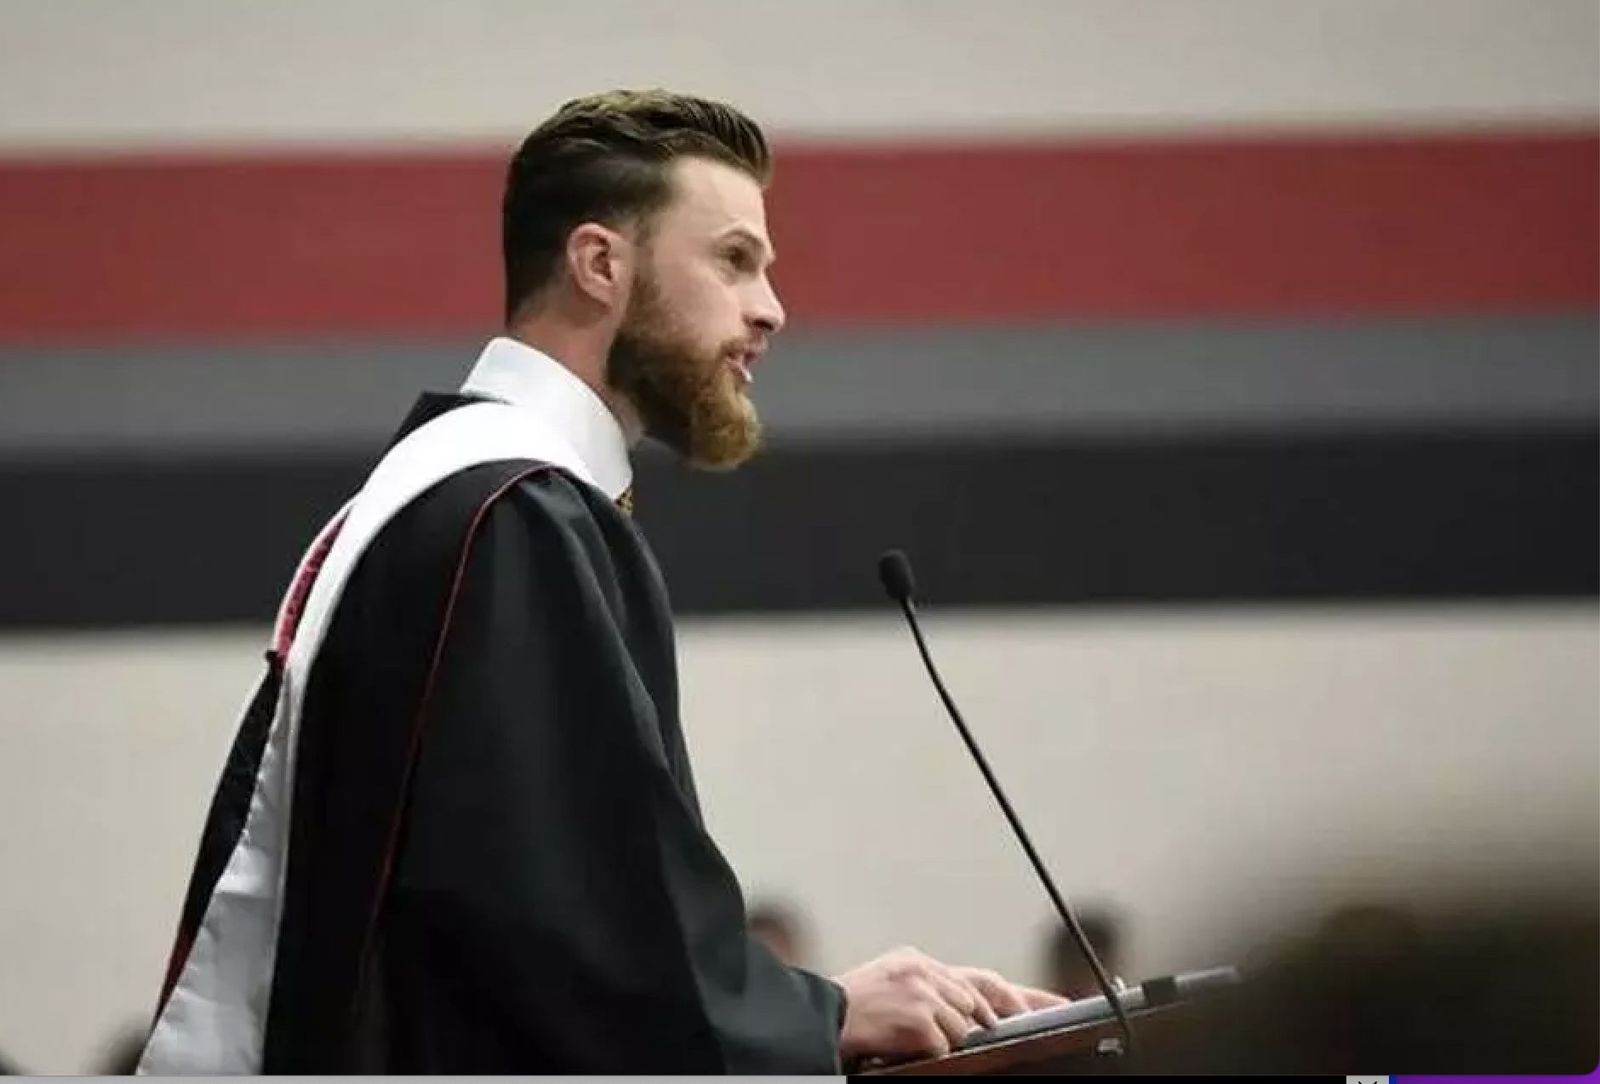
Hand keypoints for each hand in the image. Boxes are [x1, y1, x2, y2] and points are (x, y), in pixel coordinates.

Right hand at [832, 947, 1069, 1063]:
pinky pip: (943, 1045)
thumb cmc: (852, 1008)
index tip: (1056, 1005)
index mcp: (920, 962)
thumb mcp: (891, 980)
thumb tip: (966, 1009)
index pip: (981, 979)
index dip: (1021, 996)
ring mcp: (927, 995)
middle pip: (976, 1003)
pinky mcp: (922, 1020)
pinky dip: (928, 1051)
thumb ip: (927, 986)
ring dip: (943, 1038)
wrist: (822, 1018)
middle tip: (1002, 1026)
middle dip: (987, 1020)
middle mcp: (927, 971)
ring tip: (906, 1033)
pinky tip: (902, 1044)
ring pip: (962, 1027)